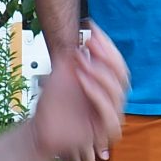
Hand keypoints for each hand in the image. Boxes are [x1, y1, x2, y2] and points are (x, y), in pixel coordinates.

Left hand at [32, 28, 128, 160]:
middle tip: (90, 42)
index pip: (115, 63)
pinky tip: (82, 80)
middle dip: (107, 55)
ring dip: (99, 72)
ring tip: (81, 61)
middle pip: (122, 75)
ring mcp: (109, 115)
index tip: (93, 29)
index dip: (106, 45)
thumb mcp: (62, 74)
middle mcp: (111, 99)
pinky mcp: (104, 131)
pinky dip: (96, 93)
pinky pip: (108, 111)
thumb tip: (86, 34)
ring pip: (117, 91)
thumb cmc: (52, 104)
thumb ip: (74, 56)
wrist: (39, 129)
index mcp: (105, 85)